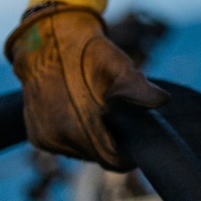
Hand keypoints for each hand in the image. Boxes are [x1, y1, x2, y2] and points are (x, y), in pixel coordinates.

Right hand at [5, 1, 167, 170]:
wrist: (48, 41)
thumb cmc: (87, 53)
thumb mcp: (117, 65)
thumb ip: (138, 87)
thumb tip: (163, 101)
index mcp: (77, 125)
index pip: (112, 159)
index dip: (129, 153)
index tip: (137, 140)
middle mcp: (57, 137)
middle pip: (97, 157)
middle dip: (112, 144)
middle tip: (121, 122)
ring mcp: (44, 138)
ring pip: (80, 153)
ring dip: (93, 140)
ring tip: (100, 114)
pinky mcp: (36, 136)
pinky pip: (63, 146)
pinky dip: (75, 135)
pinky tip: (80, 114)